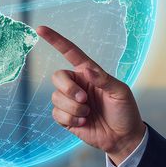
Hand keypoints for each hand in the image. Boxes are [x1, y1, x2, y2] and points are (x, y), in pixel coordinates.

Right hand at [37, 25, 146, 161]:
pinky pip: (56, 114)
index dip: (55, 40)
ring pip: (56, 98)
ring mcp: (70, 101)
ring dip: (73, 108)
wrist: (123, 137)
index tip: (40, 29)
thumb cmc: (125, 111)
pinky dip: (70, 119)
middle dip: (68, 89)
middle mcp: (77, 84)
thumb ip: (104, 80)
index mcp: (89, 73)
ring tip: (88, 114)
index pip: (70, 52)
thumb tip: (87, 69)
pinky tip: (83, 122)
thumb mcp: (120, 92)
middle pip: (57, 77)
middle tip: (84, 99)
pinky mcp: (66, 117)